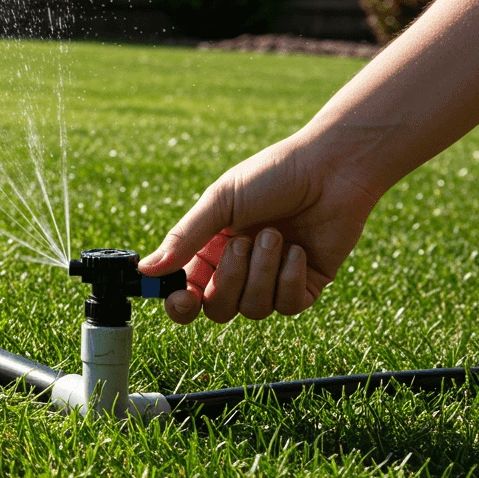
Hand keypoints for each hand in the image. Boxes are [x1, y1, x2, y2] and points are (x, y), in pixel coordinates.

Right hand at [138, 133, 381, 323]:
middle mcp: (239, 269)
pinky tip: (299, 249)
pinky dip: (290, 278)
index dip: (180, 304)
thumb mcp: (220, 202)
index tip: (183, 298)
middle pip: (218, 309)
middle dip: (230, 280)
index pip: (186, 293)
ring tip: (276, 235)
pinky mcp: (306, 285)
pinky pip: (288, 306)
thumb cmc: (273, 175)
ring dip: (263, 270)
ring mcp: (272, 280)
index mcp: (210, 249)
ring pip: (253, 309)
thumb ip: (182, 239)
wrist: (333, 168)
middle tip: (242, 244)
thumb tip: (145, 271)